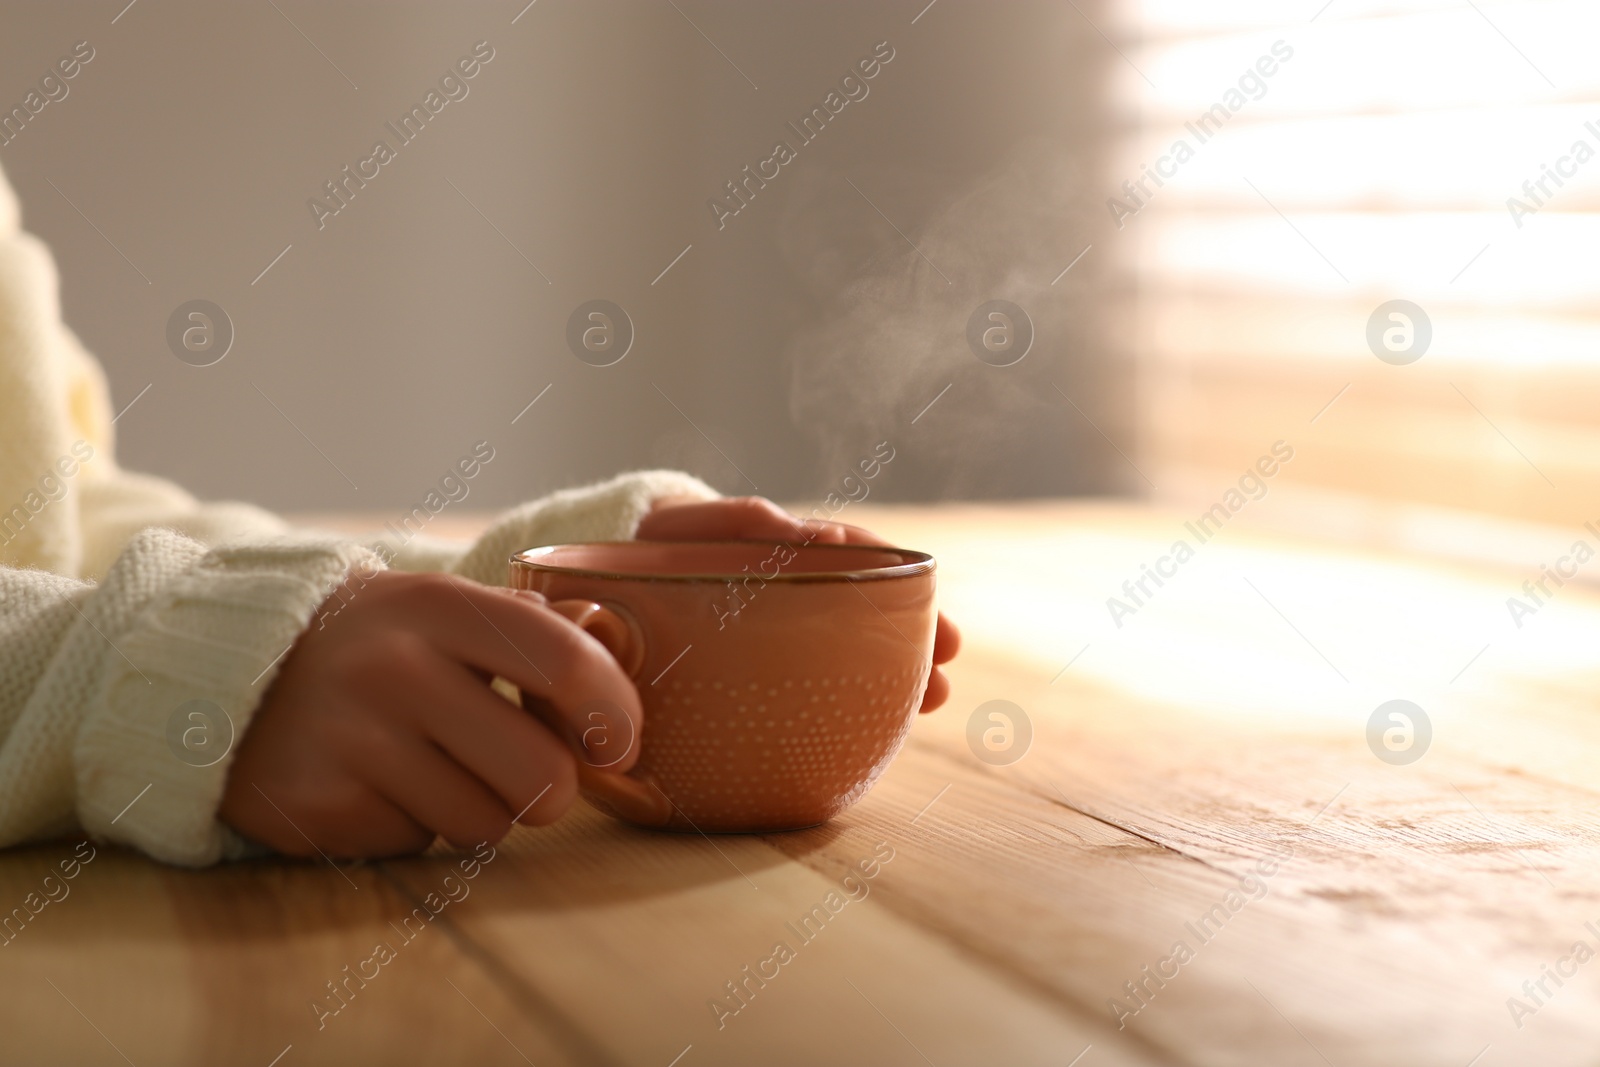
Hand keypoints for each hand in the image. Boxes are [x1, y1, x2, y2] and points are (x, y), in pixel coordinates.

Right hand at [219, 571, 640, 857]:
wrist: (227, 670)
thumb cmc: (375, 641)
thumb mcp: (442, 608)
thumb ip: (531, 639)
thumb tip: (621, 704)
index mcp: (440, 605)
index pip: (567, 664)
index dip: (615, 714)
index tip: (619, 741)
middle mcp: (396, 671)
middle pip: (543, 777)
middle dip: (552, 790)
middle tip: (529, 773)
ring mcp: (352, 744)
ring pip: (486, 826)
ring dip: (479, 809)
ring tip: (433, 765)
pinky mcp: (319, 810)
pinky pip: (419, 845)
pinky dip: (414, 825)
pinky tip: (378, 783)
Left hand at [636, 496, 959, 711]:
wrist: (604, 584)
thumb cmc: (652, 548)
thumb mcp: (692, 527)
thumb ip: (747, 523)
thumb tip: (820, 537)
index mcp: (781, 548)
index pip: (857, 560)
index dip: (902, 588)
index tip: (938, 619)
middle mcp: (789, 588)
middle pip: (865, 608)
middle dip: (913, 636)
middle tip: (949, 668)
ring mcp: (775, 627)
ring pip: (846, 646)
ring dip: (894, 669)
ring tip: (936, 697)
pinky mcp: (754, 662)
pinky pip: (810, 676)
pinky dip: (847, 693)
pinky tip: (877, 721)